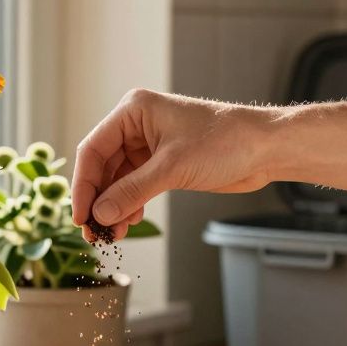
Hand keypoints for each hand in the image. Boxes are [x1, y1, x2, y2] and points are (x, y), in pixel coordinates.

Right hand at [72, 89, 274, 239]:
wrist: (265, 148)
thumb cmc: (225, 141)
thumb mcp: (172, 168)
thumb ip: (132, 191)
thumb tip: (100, 215)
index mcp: (134, 111)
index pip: (93, 149)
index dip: (84, 186)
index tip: (81, 217)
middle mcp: (137, 125)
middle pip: (102, 166)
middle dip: (99, 200)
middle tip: (94, 232)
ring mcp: (149, 145)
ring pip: (118, 180)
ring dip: (114, 207)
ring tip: (113, 234)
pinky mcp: (163, 163)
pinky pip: (135, 186)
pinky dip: (130, 205)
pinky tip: (129, 223)